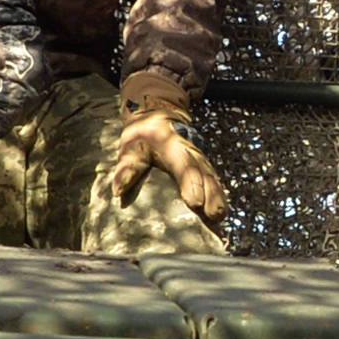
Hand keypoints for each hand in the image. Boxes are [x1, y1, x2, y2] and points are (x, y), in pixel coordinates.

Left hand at [105, 80, 226, 224]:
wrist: (158, 119)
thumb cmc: (142, 137)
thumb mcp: (131, 147)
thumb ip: (128, 167)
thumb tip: (118, 190)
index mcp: (173, 146)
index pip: (184, 165)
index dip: (190, 183)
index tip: (195, 202)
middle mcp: (191, 153)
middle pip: (204, 174)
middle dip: (211, 195)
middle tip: (214, 215)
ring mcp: (200, 160)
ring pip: (212, 179)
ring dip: (217, 198)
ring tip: (219, 218)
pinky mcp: (203, 168)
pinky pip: (213, 183)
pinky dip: (218, 197)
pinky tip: (220, 216)